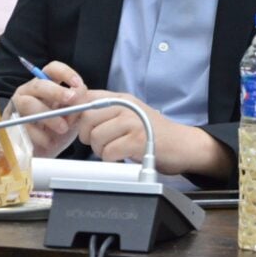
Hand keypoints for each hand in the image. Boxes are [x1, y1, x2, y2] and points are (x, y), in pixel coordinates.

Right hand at [5, 61, 86, 157]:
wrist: (42, 152)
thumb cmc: (58, 129)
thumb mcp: (72, 117)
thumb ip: (77, 107)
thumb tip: (80, 98)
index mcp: (46, 85)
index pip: (52, 69)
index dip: (66, 73)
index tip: (78, 85)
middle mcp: (29, 91)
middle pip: (39, 84)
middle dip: (56, 91)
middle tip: (72, 100)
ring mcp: (17, 106)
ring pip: (29, 104)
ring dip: (49, 116)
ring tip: (63, 128)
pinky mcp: (11, 124)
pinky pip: (24, 126)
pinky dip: (40, 135)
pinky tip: (50, 142)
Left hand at [76, 90, 231, 179]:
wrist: (182, 144)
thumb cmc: (153, 133)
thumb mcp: (129, 114)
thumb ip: (105, 111)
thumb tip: (74, 115)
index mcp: (120, 98)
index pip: (85, 96)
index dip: (74, 113)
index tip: (75, 125)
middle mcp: (125, 106)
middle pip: (86, 119)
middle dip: (87, 137)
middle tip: (102, 143)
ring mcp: (132, 122)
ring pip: (95, 137)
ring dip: (101, 150)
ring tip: (116, 150)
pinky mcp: (137, 140)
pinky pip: (108, 152)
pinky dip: (112, 160)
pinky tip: (123, 157)